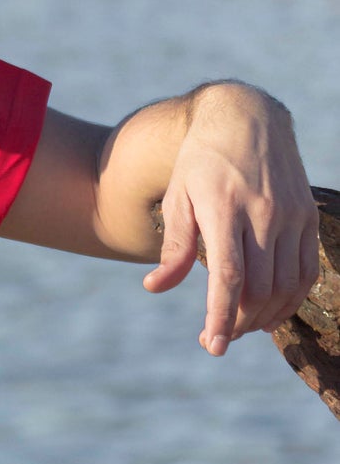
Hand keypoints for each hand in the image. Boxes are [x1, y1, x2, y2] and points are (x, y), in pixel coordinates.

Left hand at [143, 83, 319, 355]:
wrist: (246, 118)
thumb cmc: (201, 162)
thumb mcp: (177, 197)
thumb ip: (172, 246)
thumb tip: (155, 288)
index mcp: (223, 209)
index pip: (227, 276)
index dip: (220, 316)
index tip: (211, 346)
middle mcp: (263, 213)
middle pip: (258, 288)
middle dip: (238, 322)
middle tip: (218, 337)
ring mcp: (290, 215)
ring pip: (286, 285)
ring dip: (265, 316)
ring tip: (242, 326)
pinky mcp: (307, 217)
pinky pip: (306, 270)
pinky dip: (292, 298)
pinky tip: (271, 310)